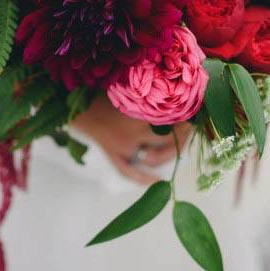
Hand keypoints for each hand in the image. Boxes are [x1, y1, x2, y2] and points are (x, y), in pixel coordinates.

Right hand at [72, 93, 191, 184]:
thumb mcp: (126, 88)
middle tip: (191, 128)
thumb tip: (172, 88)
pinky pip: (130, 172)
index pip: (171, 120)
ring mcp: (124, 149)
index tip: (195, 111)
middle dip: (183, 136)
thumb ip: (145, 92)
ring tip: (181, 147)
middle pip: (168, 140)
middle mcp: (134, 135)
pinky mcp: (113, 156)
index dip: (186, 117)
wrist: (75, 103)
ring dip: (172, 155)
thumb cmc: (101, 90)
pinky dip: (145, 179)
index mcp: (138, 115)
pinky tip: (158, 182)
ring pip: (155, 158)